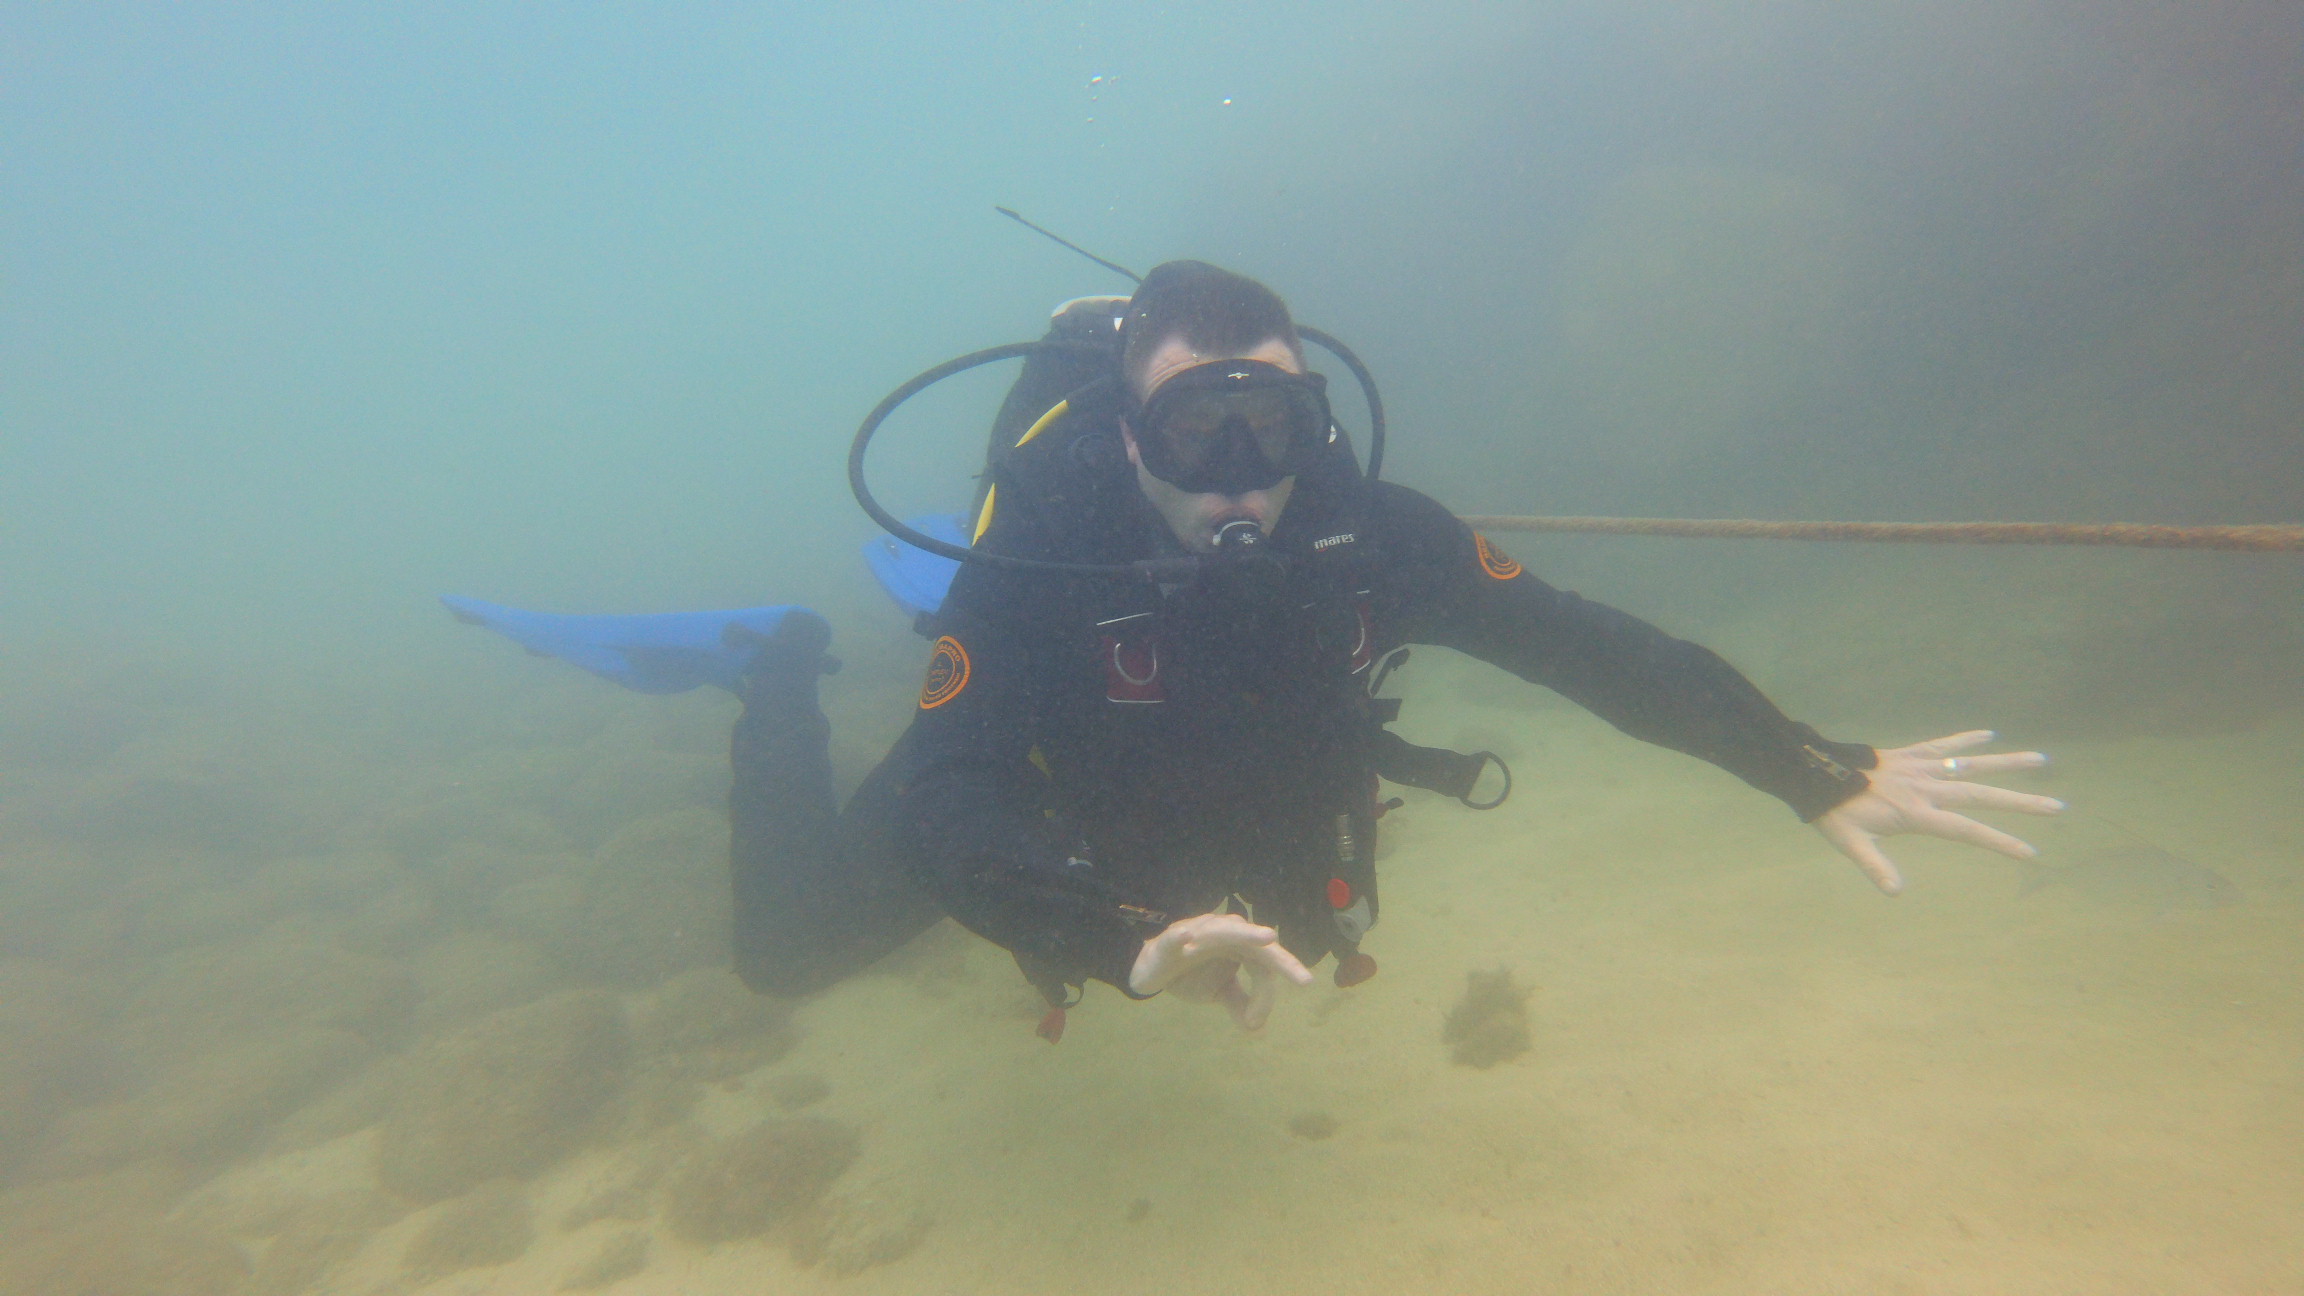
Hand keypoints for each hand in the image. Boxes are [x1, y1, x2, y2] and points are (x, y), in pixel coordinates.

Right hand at [1129, 912, 1313, 1030]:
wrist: (1151, 967)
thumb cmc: (1192, 973)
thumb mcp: (1220, 991)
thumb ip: (1241, 1003)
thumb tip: (1257, 1027)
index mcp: (1239, 947)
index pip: (1264, 964)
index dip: (1267, 992)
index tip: (1257, 1020)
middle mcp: (1224, 934)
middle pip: (1255, 944)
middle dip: (1280, 958)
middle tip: (1302, 977)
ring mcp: (1198, 933)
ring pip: (1224, 931)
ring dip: (1245, 933)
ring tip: (1267, 938)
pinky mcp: (1171, 939)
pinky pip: (1177, 937)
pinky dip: (1183, 936)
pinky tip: (1187, 938)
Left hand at [1816, 729, 2064, 893]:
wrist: (1814, 773)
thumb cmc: (1835, 813)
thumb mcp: (1851, 844)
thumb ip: (1876, 868)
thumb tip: (1896, 894)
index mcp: (1916, 814)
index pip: (1966, 830)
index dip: (1999, 841)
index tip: (2030, 852)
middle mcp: (1925, 788)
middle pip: (1981, 795)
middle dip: (2020, 802)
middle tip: (2058, 806)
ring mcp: (1920, 767)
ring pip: (1970, 764)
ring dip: (2005, 763)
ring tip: (2041, 760)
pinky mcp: (1910, 754)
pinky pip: (1942, 743)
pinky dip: (1965, 738)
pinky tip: (1990, 733)